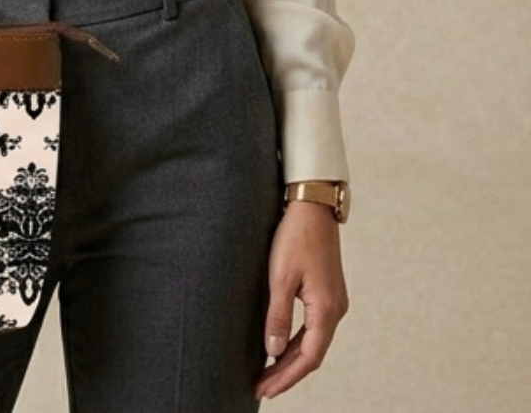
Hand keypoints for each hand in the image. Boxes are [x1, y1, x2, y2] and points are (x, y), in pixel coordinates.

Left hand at [255, 201, 348, 399]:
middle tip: (262, 387)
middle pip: (311, 353)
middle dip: (287, 373)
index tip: (265, 389)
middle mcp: (335, 310)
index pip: (307, 358)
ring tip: (268, 373)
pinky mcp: (327, 292)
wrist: (312, 207)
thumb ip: (277, 315)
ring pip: (312, 341)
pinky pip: (313, 327)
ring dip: (291, 358)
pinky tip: (281, 345)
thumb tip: (272, 350)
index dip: (286, 377)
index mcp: (326, 310)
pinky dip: (297, 341)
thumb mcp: (281, 276)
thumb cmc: (296, 237)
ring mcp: (334, 301)